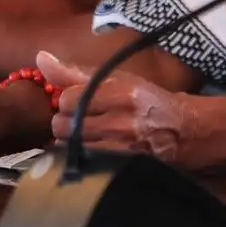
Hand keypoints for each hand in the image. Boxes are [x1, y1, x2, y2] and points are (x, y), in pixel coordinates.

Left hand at [42, 51, 200, 163]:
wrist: (184, 131)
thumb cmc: (145, 101)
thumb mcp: (116, 79)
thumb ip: (74, 72)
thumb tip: (40, 57)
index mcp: (120, 93)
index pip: (67, 99)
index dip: (69, 101)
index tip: (80, 102)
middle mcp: (121, 122)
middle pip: (64, 127)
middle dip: (67, 124)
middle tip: (81, 122)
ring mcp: (122, 150)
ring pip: (71, 148)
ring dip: (74, 144)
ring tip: (89, 137)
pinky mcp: (122, 169)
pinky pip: (84, 166)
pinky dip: (84, 160)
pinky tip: (93, 153)